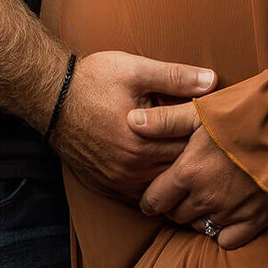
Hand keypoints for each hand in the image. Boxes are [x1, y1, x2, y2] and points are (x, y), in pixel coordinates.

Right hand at [53, 51, 214, 201]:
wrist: (50, 99)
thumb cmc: (93, 80)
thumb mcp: (135, 69)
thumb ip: (176, 77)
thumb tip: (213, 80)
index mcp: (143, 141)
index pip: (190, 147)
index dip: (207, 137)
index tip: (217, 127)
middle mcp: (131, 168)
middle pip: (178, 170)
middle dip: (195, 157)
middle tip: (212, 145)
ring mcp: (118, 181)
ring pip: (162, 187)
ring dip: (175, 175)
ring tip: (191, 159)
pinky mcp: (106, 186)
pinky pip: (140, 197)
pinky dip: (154, 187)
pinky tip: (163, 173)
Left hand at [136, 116, 267, 250]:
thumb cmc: (248, 111)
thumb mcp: (203, 111)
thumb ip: (165, 120)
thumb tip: (130, 122)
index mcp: (189, 171)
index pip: (154, 200)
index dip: (151, 197)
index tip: (155, 192)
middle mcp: (206, 197)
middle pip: (175, 216)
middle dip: (173, 205)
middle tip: (181, 190)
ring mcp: (232, 212)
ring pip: (199, 227)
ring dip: (197, 216)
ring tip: (204, 197)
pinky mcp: (256, 220)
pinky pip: (227, 240)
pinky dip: (223, 230)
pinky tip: (226, 212)